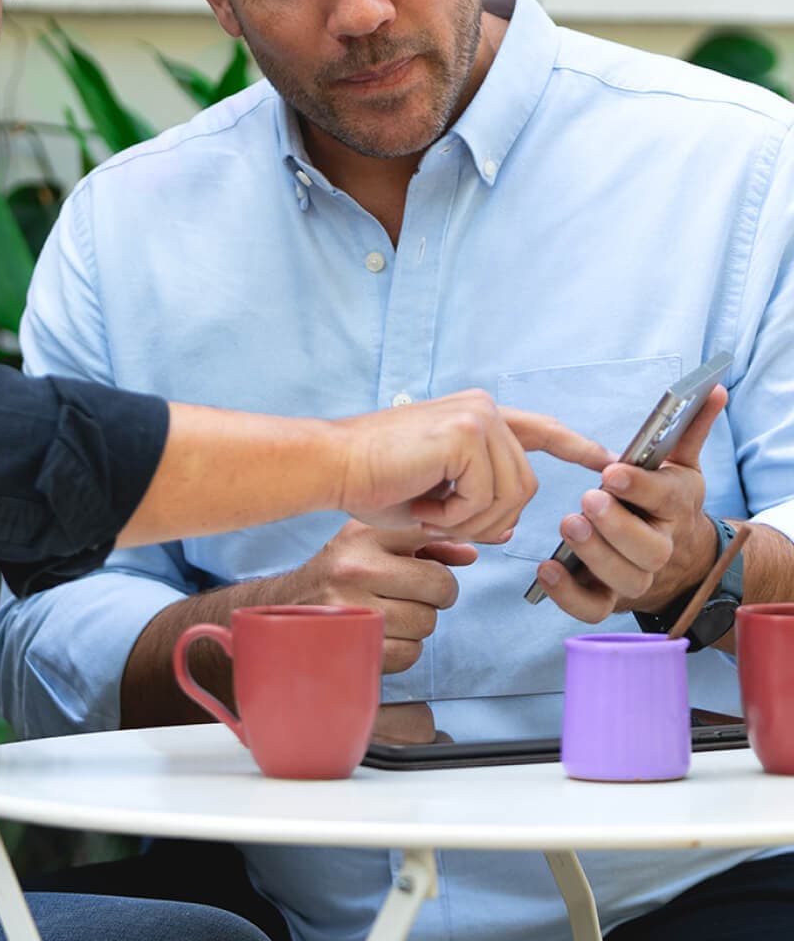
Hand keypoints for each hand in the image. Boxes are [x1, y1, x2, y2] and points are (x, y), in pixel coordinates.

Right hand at [285, 519, 476, 671]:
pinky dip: (403, 649)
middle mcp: (355, 568)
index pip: (429, 536)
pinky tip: (381, 636)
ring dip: (418, 625)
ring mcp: (352, 610)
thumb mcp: (371, 541)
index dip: (441, 556)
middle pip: (440, 586)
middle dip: (436, 596)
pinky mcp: (352, 646)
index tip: (431, 569)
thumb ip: (423, 542)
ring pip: (427, 623)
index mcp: (363, 536)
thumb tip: (471, 551)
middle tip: (415, 597)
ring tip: (391, 615)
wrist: (280, 610)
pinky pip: (409, 653)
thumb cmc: (336, 572)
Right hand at [338, 390, 612, 539]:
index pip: (540, 429)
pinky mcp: (467, 434)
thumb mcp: (436, 498)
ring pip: (511, 497)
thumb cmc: (372, 481)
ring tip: (428, 513)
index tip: (608, 460)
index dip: (576, 446)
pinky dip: (455, 518)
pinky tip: (424, 506)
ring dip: (469, 522)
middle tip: (438, 522)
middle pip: (524, 486)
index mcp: (477, 416)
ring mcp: (477, 418)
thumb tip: (505, 530)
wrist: (332, 466)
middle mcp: (483, 409)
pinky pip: (485, 498)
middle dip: (488, 520)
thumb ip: (475, 503)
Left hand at [534, 387, 726, 623]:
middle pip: (648, 548)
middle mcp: (661, 547)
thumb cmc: (665, 502)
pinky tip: (548, 568)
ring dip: (595, 555)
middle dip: (617, 526)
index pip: (664, 498)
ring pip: (625, 578)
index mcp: (676, 507)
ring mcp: (637, 576)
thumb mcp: (680, 464)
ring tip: (567, 526)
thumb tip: (713, 390)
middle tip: (587, 501)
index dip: (640, 486)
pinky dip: (570, 595)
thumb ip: (689, 428)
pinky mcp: (610, 598)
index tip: (611, 470)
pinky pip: (593, 608)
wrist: (677, 560)